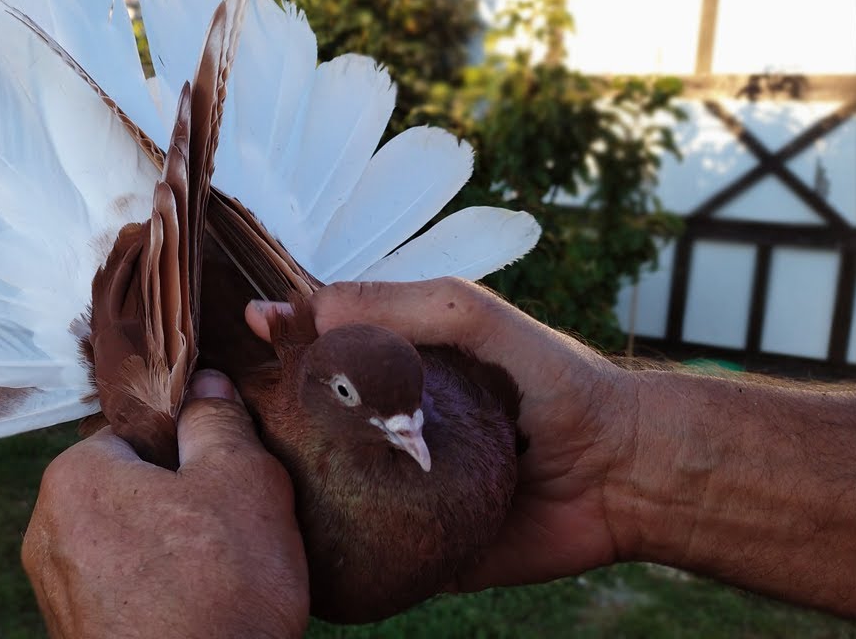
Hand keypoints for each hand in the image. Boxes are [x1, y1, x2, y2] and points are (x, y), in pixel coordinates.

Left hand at [22, 370, 309, 637]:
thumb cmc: (222, 594)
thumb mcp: (242, 483)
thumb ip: (218, 423)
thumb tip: (205, 385)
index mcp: (74, 478)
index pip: (132, 429)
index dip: (186, 443)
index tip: (224, 470)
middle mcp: (46, 531)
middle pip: (126, 485)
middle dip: (177, 497)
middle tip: (232, 522)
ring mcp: (55, 592)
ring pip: (126, 540)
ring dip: (170, 546)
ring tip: (220, 572)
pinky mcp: (75, 636)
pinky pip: (122, 588)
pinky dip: (158, 590)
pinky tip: (200, 607)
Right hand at [246, 277, 636, 590]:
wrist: (624, 474)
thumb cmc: (556, 382)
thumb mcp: (479, 318)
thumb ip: (407, 304)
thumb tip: (315, 311)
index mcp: (398, 369)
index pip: (323, 350)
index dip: (283, 340)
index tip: (248, 329)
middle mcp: (388, 426)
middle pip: (309, 420)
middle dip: (264, 416)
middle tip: (231, 413)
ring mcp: (396, 488)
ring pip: (322, 487)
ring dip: (282, 484)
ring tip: (238, 478)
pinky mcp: (412, 546)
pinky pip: (358, 551)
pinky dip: (324, 548)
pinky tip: (281, 539)